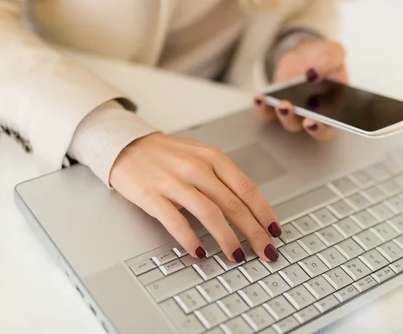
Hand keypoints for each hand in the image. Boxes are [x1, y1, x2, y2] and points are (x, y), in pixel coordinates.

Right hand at [110, 133, 281, 261]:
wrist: (127, 146)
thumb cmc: (167, 154)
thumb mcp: (201, 156)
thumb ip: (223, 177)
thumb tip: (250, 208)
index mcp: (212, 157)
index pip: (247, 188)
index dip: (264, 212)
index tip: (274, 231)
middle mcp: (196, 168)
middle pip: (233, 204)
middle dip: (254, 232)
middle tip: (266, 251)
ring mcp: (174, 181)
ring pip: (209, 214)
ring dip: (227, 239)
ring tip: (236, 256)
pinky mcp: (152, 196)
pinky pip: (176, 221)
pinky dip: (190, 239)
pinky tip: (200, 251)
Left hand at [254, 39, 347, 140]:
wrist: (304, 54)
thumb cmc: (323, 58)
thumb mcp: (333, 52)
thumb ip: (330, 61)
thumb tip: (314, 73)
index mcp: (334, 107)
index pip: (330, 126)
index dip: (324, 128)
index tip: (316, 121)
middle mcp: (315, 115)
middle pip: (312, 130)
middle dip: (310, 127)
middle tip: (308, 121)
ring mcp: (295, 113)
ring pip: (290, 123)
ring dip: (286, 116)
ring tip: (283, 104)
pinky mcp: (275, 107)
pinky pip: (267, 113)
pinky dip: (262, 108)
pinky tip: (260, 98)